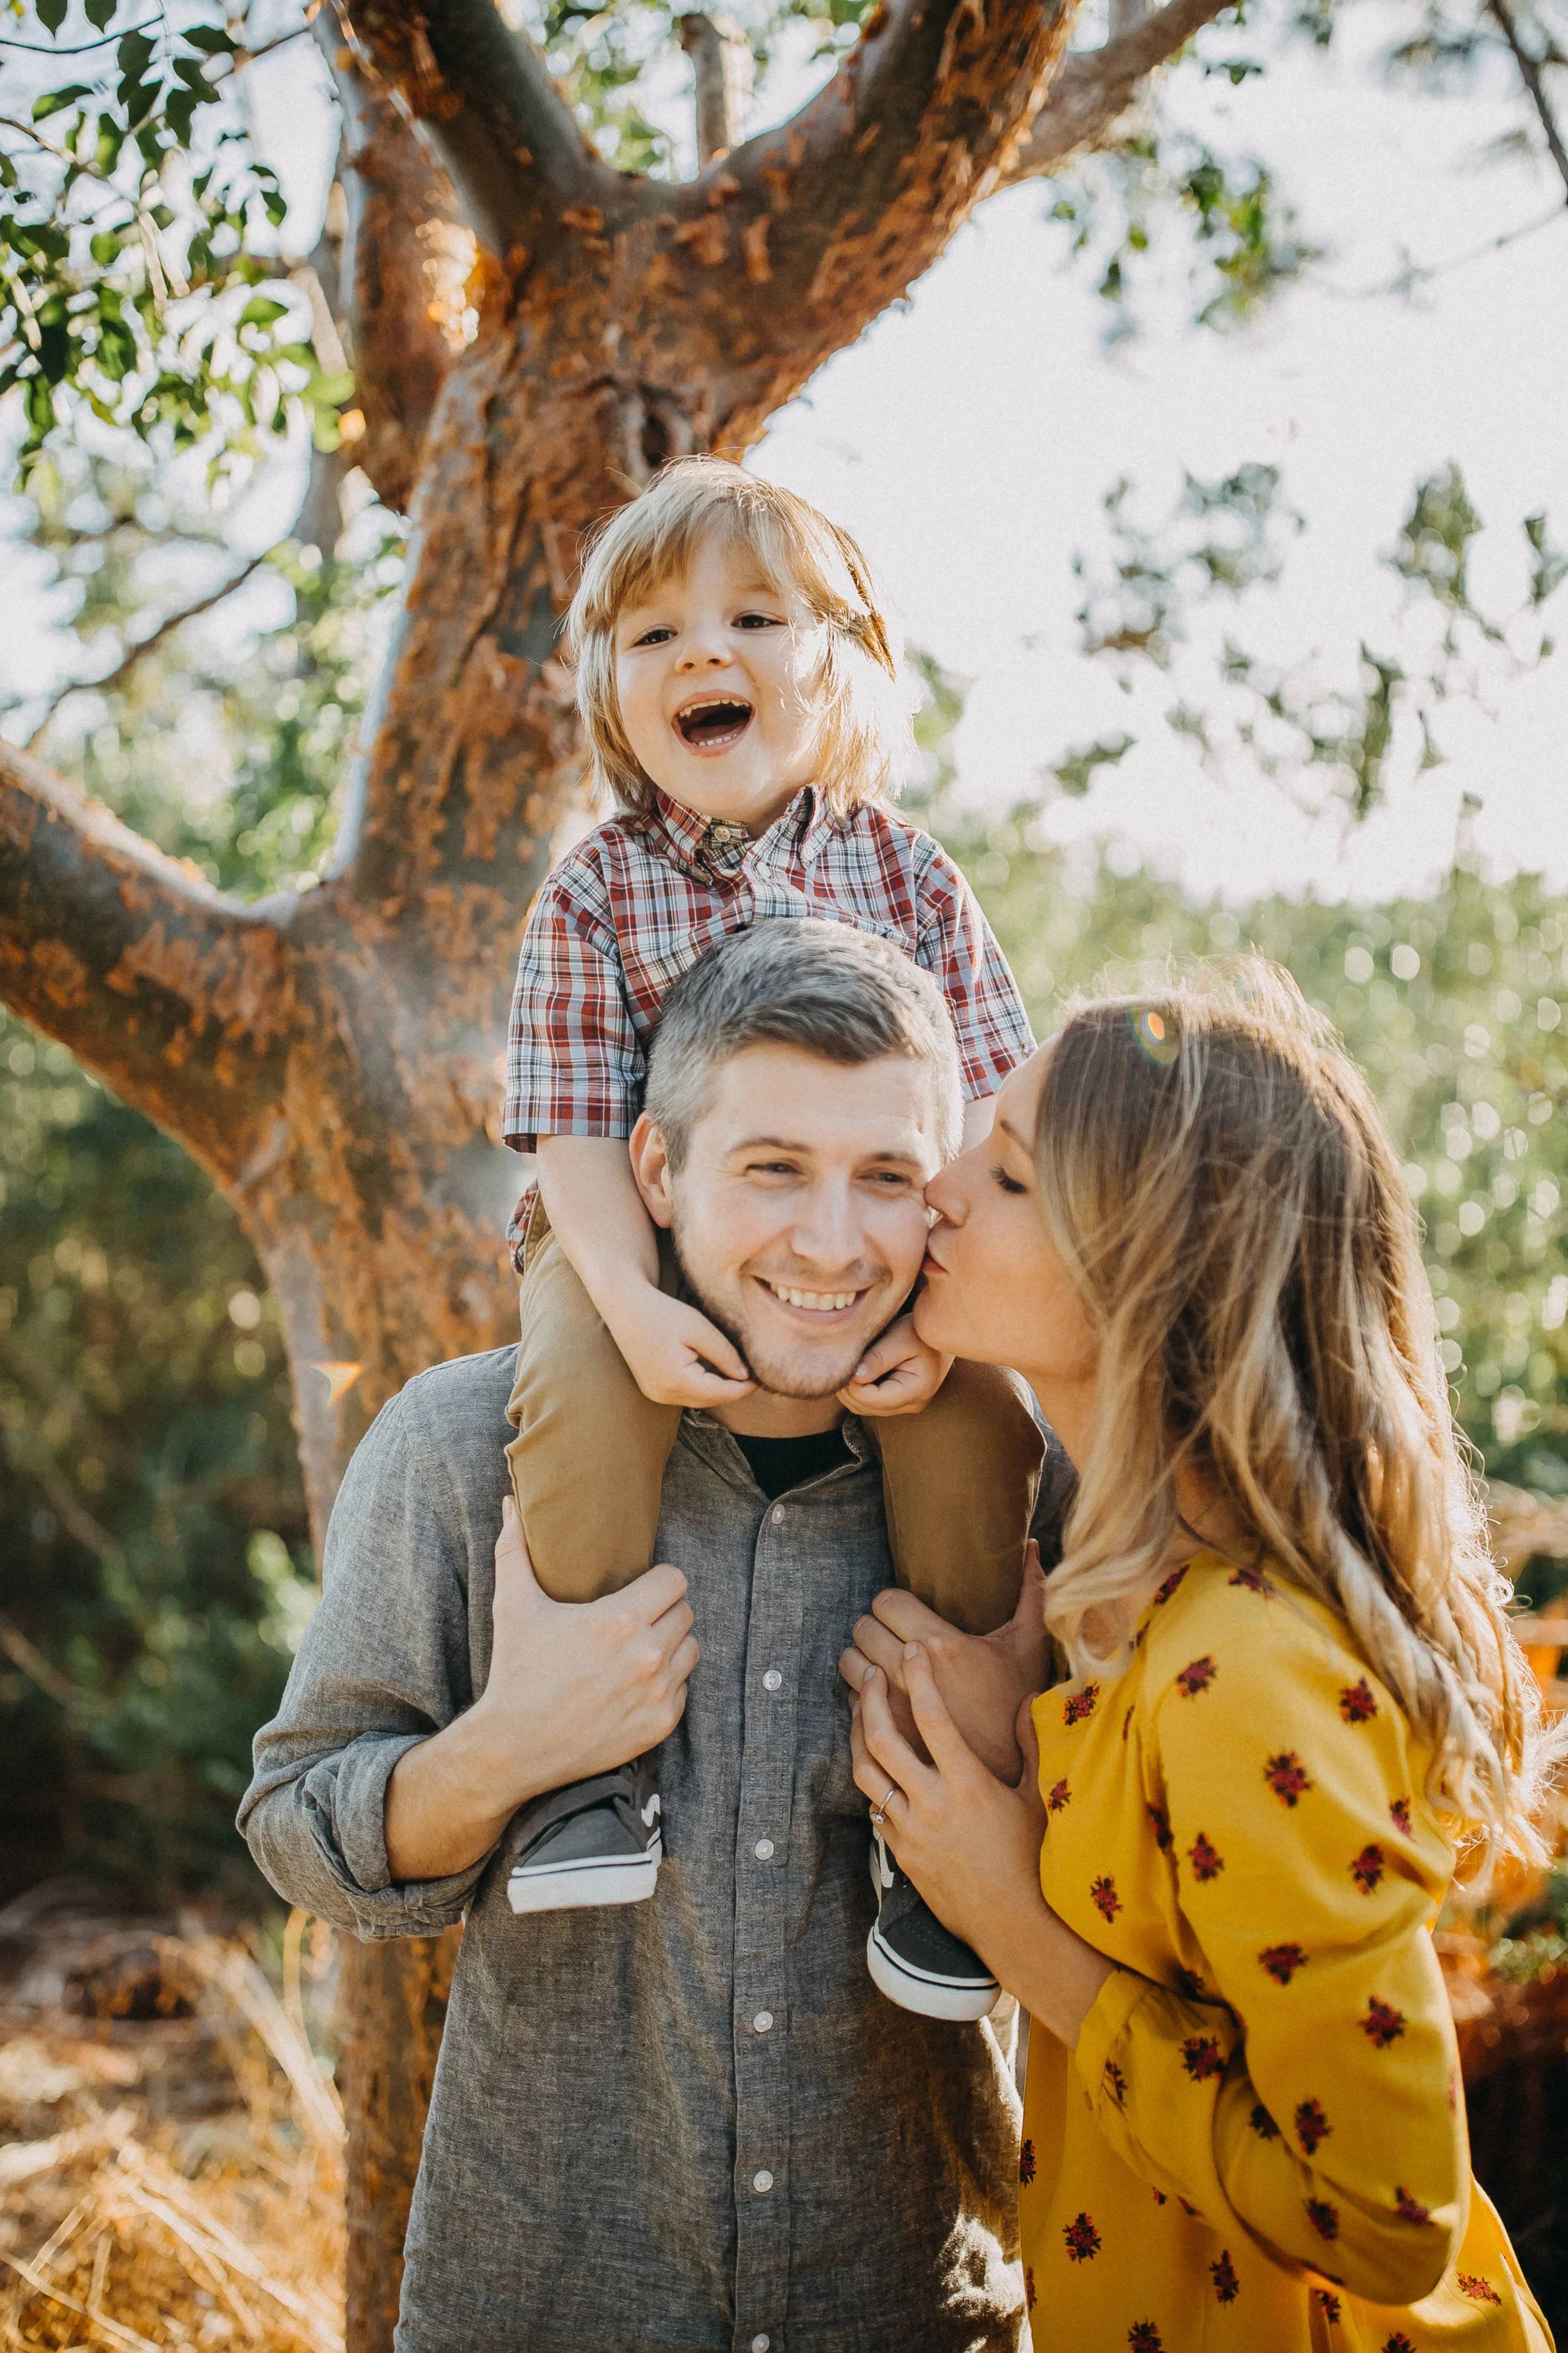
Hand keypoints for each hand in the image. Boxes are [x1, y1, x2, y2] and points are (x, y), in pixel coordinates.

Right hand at [476, 1497, 699, 1792]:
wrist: (514, 1747)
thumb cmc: (515, 1672)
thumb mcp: (512, 1606)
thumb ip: (514, 1549)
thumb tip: (510, 1502)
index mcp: (619, 1621)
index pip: (675, 1580)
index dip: (658, 1580)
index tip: (640, 1587)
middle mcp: (647, 1656)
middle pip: (685, 1613)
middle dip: (663, 1612)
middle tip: (636, 1618)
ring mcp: (657, 1693)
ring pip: (691, 1650)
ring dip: (671, 1646)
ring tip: (639, 1648)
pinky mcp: (660, 1725)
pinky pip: (684, 1689)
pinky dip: (666, 1685)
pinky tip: (636, 1684)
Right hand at [609, 1282, 756, 1410]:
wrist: (625, 1307)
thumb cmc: (662, 1312)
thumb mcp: (699, 1328)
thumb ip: (725, 1354)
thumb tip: (745, 1376)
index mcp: (676, 1380)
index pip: (721, 1393)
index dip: (744, 1388)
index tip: (762, 1378)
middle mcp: (664, 1394)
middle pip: (710, 1400)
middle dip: (732, 1390)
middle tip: (753, 1376)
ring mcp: (655, 1395)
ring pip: (698, 1400)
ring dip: (717, 1390)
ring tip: (737, 1374)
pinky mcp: (652, 1390)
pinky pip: (685, 1395)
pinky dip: (702, 1387)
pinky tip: (713, 1372)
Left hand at [838, 1311, 951, 1417]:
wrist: (937, 1335)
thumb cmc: (920, 1331)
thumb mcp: (900, 1337)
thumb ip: (878, 1358)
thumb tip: (855, 1376)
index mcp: (916, 1390)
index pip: (871, 1398)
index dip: (852, 1384)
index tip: (846, 1362)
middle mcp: (912, 1404)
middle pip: (865, 1407)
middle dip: (847, 1388)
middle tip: (842, 1363)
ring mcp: (905, 1405)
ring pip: (863, 1408)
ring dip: (850, 1391)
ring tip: (849, 1366)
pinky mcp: (898, 1401)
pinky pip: (869, 1403)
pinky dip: (857, 1390)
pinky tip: (855, 1372)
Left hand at [839, 1542, 1049, 1781]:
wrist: (1008, 1784)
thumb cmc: (1019, 1708)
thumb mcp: (1030, 1649)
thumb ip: (1032, 1594)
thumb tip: (1033, 1546)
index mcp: (942, 1649)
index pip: (886, 1602)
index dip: (890, 1603)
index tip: (901, 1613)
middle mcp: (910, 1680)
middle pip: (863, 1632)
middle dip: (873, 1630)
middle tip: (889, 1637)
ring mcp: (894, 1714)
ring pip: (850, 1670)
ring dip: (861, 1665)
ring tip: (878, 1666)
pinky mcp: (884, 1737)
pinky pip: (852, 1708)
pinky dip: (860, 1701)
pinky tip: (878, 1701)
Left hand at [850, 1645, 1114, 2046]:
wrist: (1015, 1926)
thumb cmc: (1034, 1861)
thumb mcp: (1038, 1799)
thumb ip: (1031, 1747)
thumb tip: (1028, 1703)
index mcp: (969, 1785)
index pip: (934, 1717)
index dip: (920, 1677)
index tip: (914, 1649)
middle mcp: (933, 1804)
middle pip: (882, 1739)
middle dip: (871, 1699)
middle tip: (872, 1673)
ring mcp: (912, 1831)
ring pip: (866, 1773)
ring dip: (858, 1737)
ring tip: (862, 1712)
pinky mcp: (901, 1855)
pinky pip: (875, 1809)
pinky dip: (873, 1782)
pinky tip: (877, 1767)